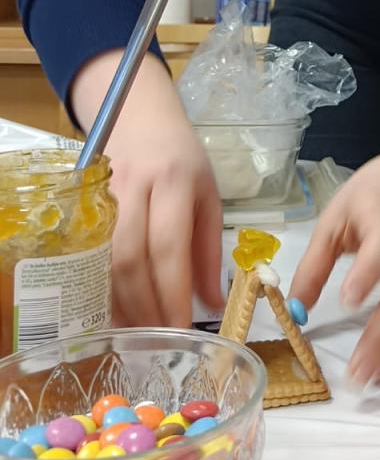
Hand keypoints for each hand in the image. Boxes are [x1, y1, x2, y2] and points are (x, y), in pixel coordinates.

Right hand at [72, 52, 222, 327]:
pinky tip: (116, 314)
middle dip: (146, 306)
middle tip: (161, 340)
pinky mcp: (85, 206)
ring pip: (106, 260)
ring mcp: (104, 196)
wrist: (140, 119)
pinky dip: (104, 290)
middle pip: (132, 258)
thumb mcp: (209, 196)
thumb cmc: (183, 161)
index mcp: (175, 183)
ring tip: (142, 335)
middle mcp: (136, 188)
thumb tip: (214, 303)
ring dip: (123, 304)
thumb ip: (209, 251)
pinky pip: (92, 256)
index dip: (174, 292)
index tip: (185, 328)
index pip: (170, 246)